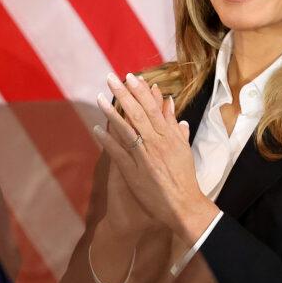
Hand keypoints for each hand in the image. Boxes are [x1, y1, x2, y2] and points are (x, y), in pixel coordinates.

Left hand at [93, 73, 218, 243]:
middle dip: (124, 94)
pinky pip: (119, 154)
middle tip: (111, 77)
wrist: (184, 205)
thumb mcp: (183, 147)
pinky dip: (108, 140)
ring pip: (127, 130)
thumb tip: (170, 103)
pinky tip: (97, 129)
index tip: (131, 77)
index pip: (153, 108)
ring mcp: (145, 158)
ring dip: (112, 113)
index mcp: (169, 136)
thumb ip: (174, 125)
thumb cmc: (184, 177)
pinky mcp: (135, 173)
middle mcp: (157, 143)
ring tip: (99, 98)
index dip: (141, 91)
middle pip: (138, 114)